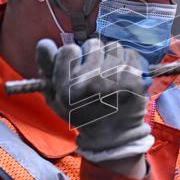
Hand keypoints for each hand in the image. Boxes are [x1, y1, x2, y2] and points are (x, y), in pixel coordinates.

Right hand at [36, 38, 153, 167]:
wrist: (113, 136)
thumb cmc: (81, 113)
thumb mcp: (55, 97)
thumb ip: (47, 69)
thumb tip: (44, 42)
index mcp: (68, 89)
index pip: (69, 49)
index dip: (73, 58)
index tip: (77, 70)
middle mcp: (92, 83)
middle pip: (92, 44)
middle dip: (93, 56)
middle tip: (96, 76)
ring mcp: (117, 80)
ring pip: (113, 46)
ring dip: (111, 57)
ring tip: (110, 76)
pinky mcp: (136, 79)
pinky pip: (130, 54)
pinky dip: (127, 62)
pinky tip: (123, 78)